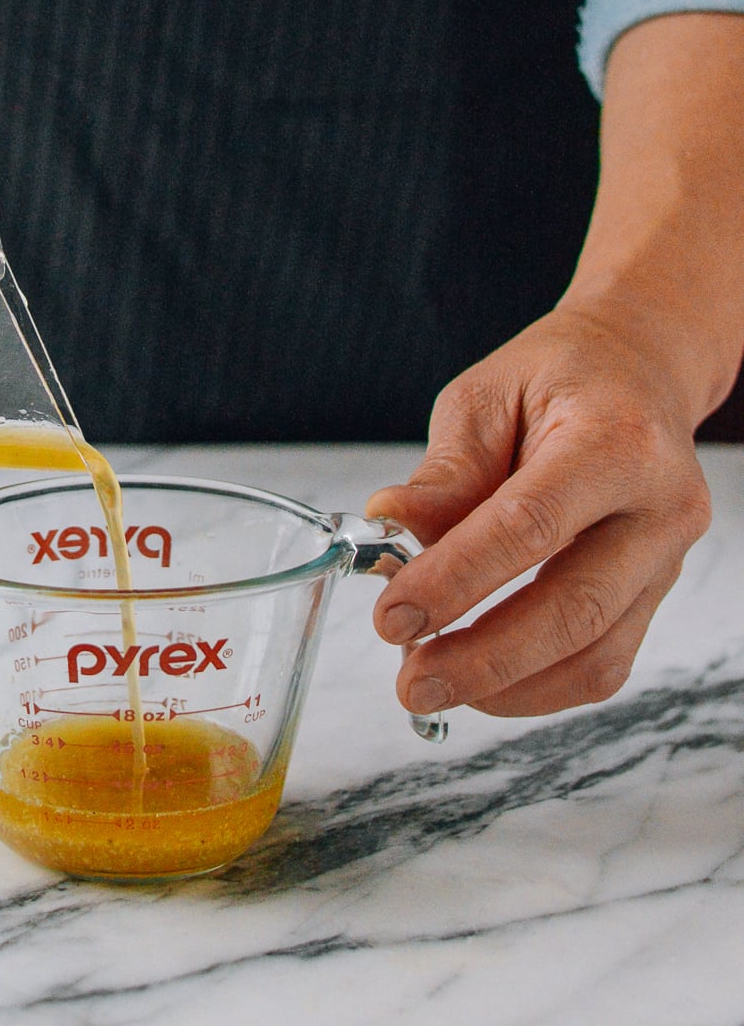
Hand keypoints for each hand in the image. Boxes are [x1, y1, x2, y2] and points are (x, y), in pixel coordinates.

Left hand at [365, 305, 713, 716]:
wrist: (637, 370)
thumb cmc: (557, 377)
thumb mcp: (485, 397)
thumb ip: (446, 471)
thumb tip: (390, 526)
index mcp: (615, 441)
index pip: (530, 526)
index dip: (456, 579)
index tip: (393, 616)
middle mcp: (658, 507)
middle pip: (573, 609)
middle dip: (483, 660)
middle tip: (410, 682)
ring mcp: (668, 557)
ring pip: (597, 655)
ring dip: (508, 687)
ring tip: (433, 682)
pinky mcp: (658, 592)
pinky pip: (605, 663)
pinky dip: (538, 687)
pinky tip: (481, 680)